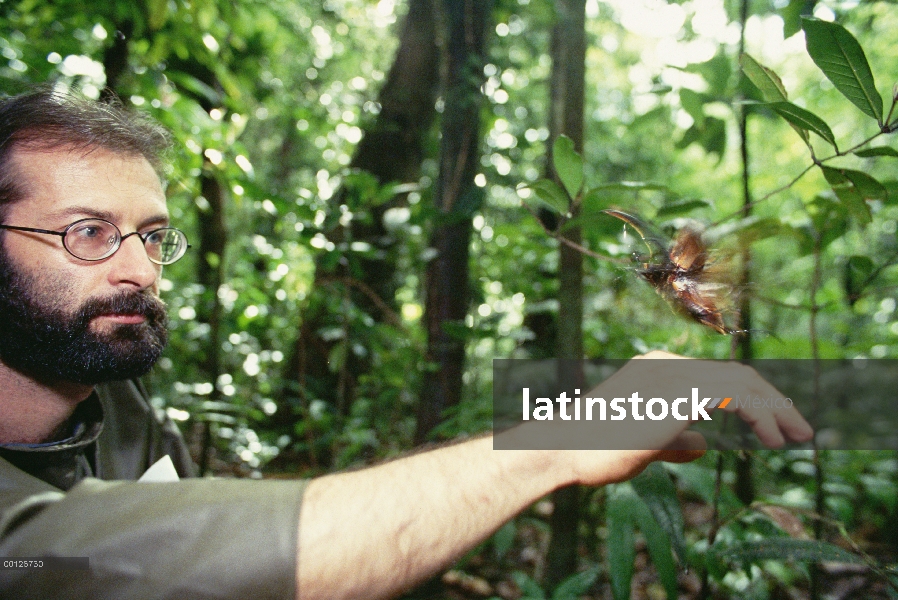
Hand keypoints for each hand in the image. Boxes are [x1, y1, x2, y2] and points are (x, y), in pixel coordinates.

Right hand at [562, 350, 812, 485]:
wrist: (566, 449)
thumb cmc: (597, 449)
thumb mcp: (645, 442)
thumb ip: (675, 438)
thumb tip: (703, 444)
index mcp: (658, 369)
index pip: (719, 377)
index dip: (755, 400)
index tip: (777, 427)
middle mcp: (667, 364)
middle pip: (737, 374)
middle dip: (774, 402)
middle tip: (801, 431)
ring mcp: (672, 374)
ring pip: (742, 381)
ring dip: (775, 409)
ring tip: (796, 437)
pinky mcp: (677, 392)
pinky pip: (735, 396)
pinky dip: (760, 415)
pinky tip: (770, 440)